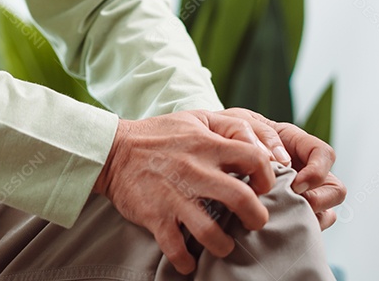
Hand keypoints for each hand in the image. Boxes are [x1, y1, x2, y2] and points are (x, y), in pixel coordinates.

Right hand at [93, 110, 276, 274]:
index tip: (260, 188)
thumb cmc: (158, 135)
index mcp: (207, 145)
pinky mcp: (155, 216)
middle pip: (243, 200)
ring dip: (223, 246)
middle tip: (251, 222)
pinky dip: (185, 261)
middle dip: (256, 218)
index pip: (256, 159)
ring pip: (212, 233)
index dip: (267, 177)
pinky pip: (176, 248)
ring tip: (222, 244)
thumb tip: (261, 145)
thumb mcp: (194, 118)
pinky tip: (189, 259)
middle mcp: (195, 171)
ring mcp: (174, 196)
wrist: (111, 151)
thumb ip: (228, 126)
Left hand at [215, 108, 345, 228]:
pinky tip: (277, 228)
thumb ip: (259, 134)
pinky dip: (298, 228)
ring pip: (326, 211)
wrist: (205, 151)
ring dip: (310, 216)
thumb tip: (281, 160)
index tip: (295, 182)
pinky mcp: (289, 212)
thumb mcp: (238, 122)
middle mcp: (303, 168)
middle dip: (320, 199)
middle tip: (293, 203)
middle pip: (335, 188)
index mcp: (295, 142)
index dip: (317, 170)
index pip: (324, 154)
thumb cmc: (224, 132)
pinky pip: (307, 226)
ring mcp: (299, 193)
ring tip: (285, 217)